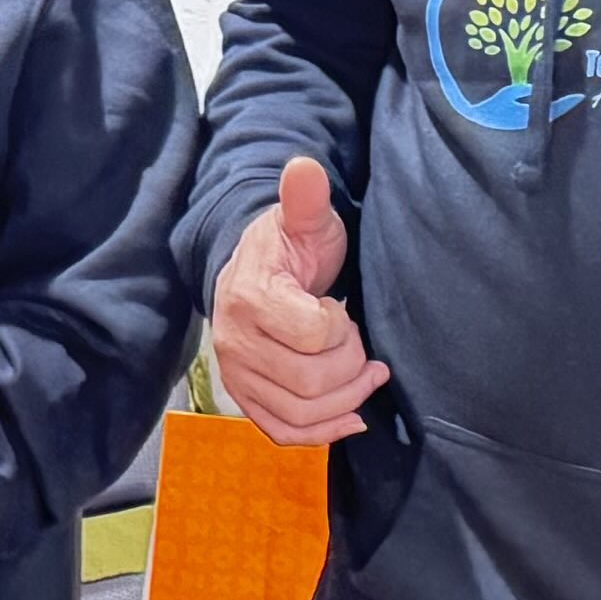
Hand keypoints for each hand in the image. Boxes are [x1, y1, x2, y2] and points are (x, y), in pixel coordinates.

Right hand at [213, 159, 388, 445]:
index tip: (341, 308)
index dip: (343, 328)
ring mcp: (238, 376)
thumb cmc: (289, 248)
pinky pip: (284, 432)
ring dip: (347, 401)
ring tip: (364, 375)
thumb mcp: (304, 220)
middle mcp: (235, 344)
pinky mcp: (246, 399)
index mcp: (250, 298)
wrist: (253, 274)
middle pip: (312, 382)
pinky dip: (323, 432)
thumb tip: (304, 167)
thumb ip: (306, 199)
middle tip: (358, 343)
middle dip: (351, 366)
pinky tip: (350, 414)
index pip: (315, 335)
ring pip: (302, 414)